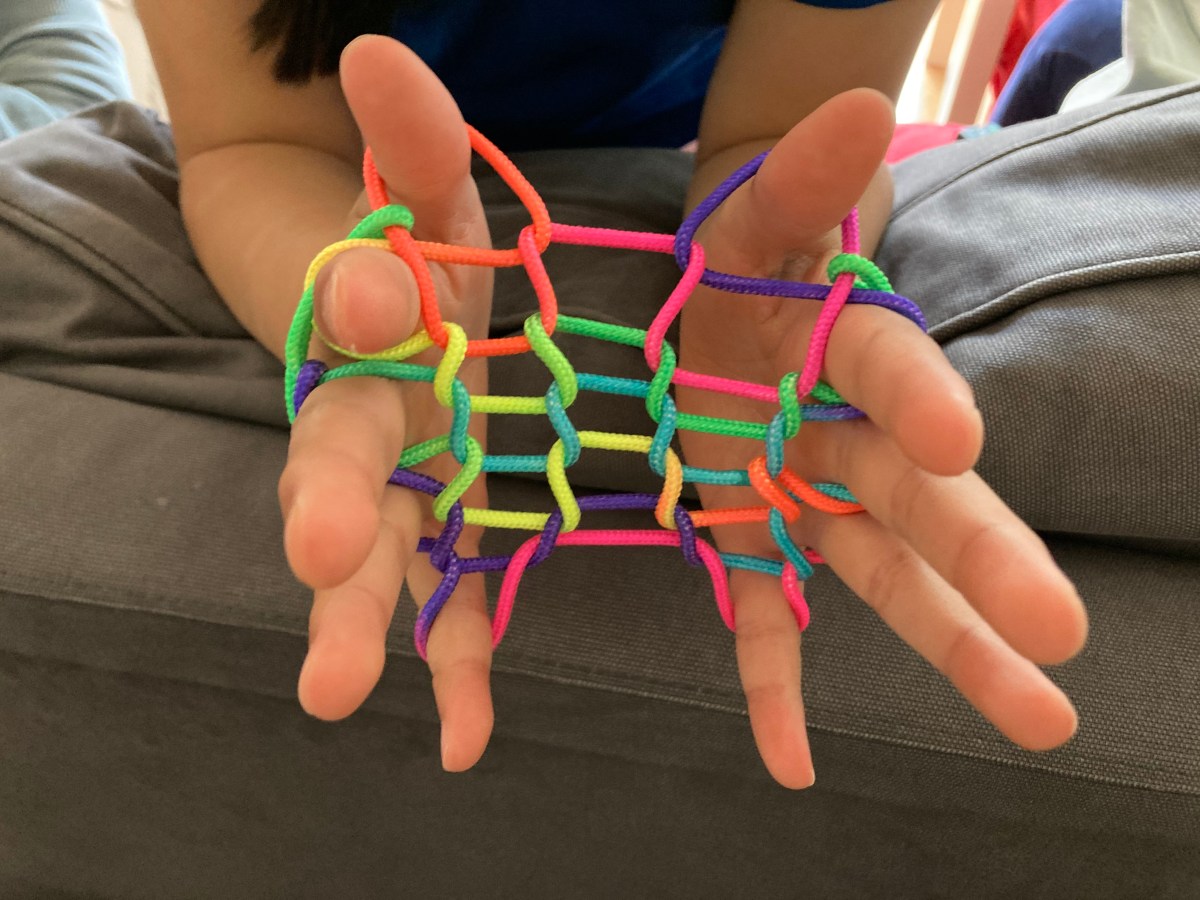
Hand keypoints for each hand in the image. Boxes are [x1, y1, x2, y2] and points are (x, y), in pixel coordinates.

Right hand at [277, 36, 496, 769]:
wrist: (393, 314)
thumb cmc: (417, 256)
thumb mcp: (428, 195)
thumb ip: (413, 141)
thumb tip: (382, 55)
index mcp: (365, 330)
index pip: (350, 314)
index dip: (356, 302)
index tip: (372, 294)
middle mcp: (367, 419)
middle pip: (334, 464)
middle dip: (328, 505)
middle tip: (316, 552)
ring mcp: (399, 491)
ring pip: (371, 559)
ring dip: (360, 620)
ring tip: (337, 690)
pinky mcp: (442, 535)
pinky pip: (446, 604)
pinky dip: (453, 665)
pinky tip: (466, 735)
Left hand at [679, 89, 1088, 787]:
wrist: (721, 306)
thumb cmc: (750, 263)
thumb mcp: (760, 215)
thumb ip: (799, 178)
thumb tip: (854, 106)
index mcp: (851, 348)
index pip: (892, 370)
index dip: (921, 399)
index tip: (957, 437)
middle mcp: (850, 434)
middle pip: (920, 499)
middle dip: (980, 557)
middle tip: (1054, 630)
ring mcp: (808, 497)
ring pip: (884, 576)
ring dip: (950, 645)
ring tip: (1040, 715)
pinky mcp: (756, 539)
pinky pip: (769, 618)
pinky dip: (778, 688)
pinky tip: (793, 761)